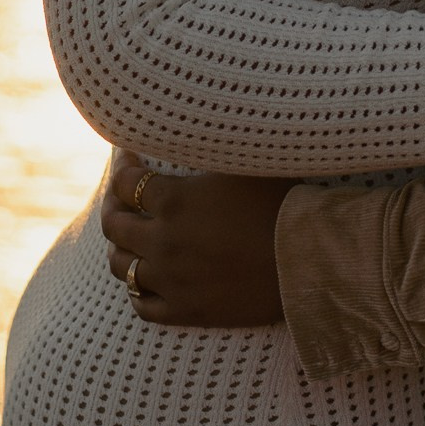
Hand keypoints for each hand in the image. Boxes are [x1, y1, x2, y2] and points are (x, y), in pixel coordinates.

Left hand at [101, 152, 292, 325]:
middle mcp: (164, 241)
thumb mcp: (246, 162)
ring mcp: (173, 280)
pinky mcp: (188, 311)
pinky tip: (146, 278)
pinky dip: (138, 290)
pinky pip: (143, 306)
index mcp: (174, 201)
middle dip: (114, 205)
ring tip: (131, 237)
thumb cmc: (283, 201)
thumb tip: (201, 114)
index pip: (126, 182)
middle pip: (115, 225)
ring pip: (122, 267)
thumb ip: (214, 143)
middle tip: (121, 197)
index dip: (122, 166)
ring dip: (121, 247)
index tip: (128, 157)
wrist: (310, 259)